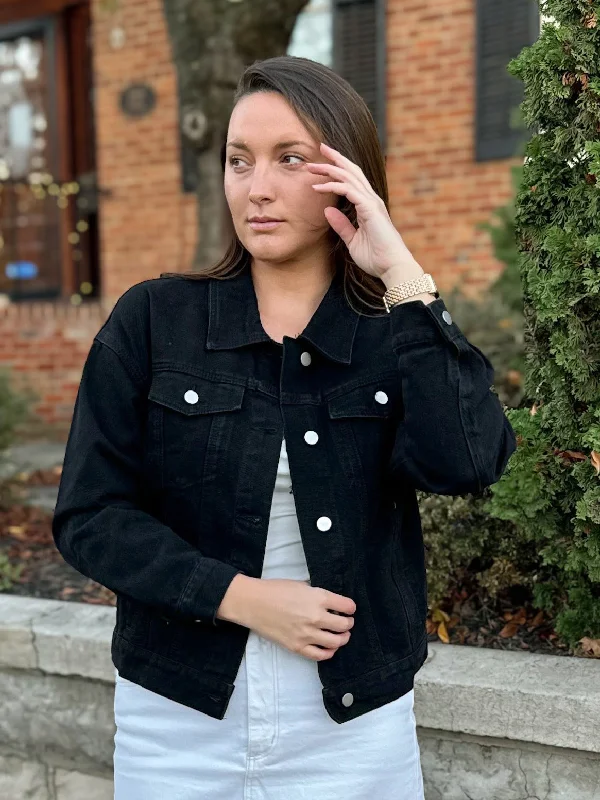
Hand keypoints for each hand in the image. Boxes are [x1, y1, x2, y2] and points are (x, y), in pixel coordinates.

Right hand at [224, 576, 355, 660]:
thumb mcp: (301, 584)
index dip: (350, 607)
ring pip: (336, 642)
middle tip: (346, 622)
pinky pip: (320, 655)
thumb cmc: (275, 590)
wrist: (253, 603)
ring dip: (342, 638)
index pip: (346, 606)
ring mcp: (307, 634)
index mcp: (318, 597)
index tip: (349, 609)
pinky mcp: (297, 647)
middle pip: (344, 625)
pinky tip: (330, 648)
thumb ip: (317, 594)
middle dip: (348, 623)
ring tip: (341, 635)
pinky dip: (329, 652)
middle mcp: (316, 617)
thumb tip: (330, 602)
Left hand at [308, 142, 422, 280]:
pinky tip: (318, 187)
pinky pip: (348, 190)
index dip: (338, 169)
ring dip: (330, 168)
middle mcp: (371, 200)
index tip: (322, 163)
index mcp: (368, 206)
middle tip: (320, 147)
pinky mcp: (370, 209)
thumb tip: (327, 211)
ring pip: (349, 176)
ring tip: (312, 165)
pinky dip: (333, 186)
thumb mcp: (353, 240)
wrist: (392, 267)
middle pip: (352, 171)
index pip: (353, 180)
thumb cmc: (376, 258)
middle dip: (335, 158)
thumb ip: (342, 225)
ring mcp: (372, 203)